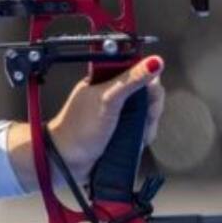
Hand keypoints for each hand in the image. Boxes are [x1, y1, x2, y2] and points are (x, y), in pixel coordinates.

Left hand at [8, 56, 164, 190]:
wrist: (67, 161)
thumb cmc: (77, 129)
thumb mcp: (107, 100)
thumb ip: (130, 80)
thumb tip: (154, 62)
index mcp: (105, 79)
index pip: (137, 69)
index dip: (149, 80)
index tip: (149, 92)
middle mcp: (112, 94)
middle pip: (147, 91)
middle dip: (151, 106)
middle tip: (145, 116)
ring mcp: (118, 112)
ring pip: (147, 111)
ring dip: (148, 123)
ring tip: (138, 132)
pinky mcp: (121, 128)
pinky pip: (142, 127)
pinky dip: (144, 133)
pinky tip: (137, 139)